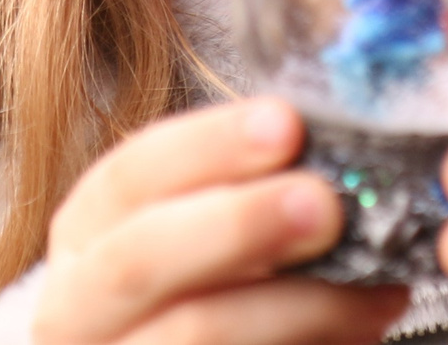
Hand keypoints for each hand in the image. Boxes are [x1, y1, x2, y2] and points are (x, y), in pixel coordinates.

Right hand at [35, 97, 407, 343]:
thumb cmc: (205, 293)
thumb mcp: (204, 232)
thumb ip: (251, 194)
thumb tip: (338, 157)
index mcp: (89, 233)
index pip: (131, 173)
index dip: (208, 145)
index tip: (287, 124)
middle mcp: (77, 305)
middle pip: (141, 259)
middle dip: (239, 225)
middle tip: (325, 206)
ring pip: (191, 334)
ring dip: (291, 308)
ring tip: (370, 294)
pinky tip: (358, 332)